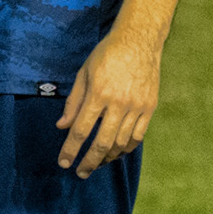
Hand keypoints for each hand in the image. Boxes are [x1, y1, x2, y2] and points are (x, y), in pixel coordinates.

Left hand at [56, 31, 158, 174]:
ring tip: (97, 163)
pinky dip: (126, 148)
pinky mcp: (149, 107)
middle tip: (80, 173)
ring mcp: (137, 107)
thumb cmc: (107, 54)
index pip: (81, 130)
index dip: (71, 150)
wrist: (140, 40)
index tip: (64, 163)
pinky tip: (116, 152)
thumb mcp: (84, 74)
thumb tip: (62, 126)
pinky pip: (138, 136)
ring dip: (107, 157)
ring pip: (121, 143)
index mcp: (98, 93)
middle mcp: (119, 103)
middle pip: (102, 142)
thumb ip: (73, 102)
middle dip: (89, 162)